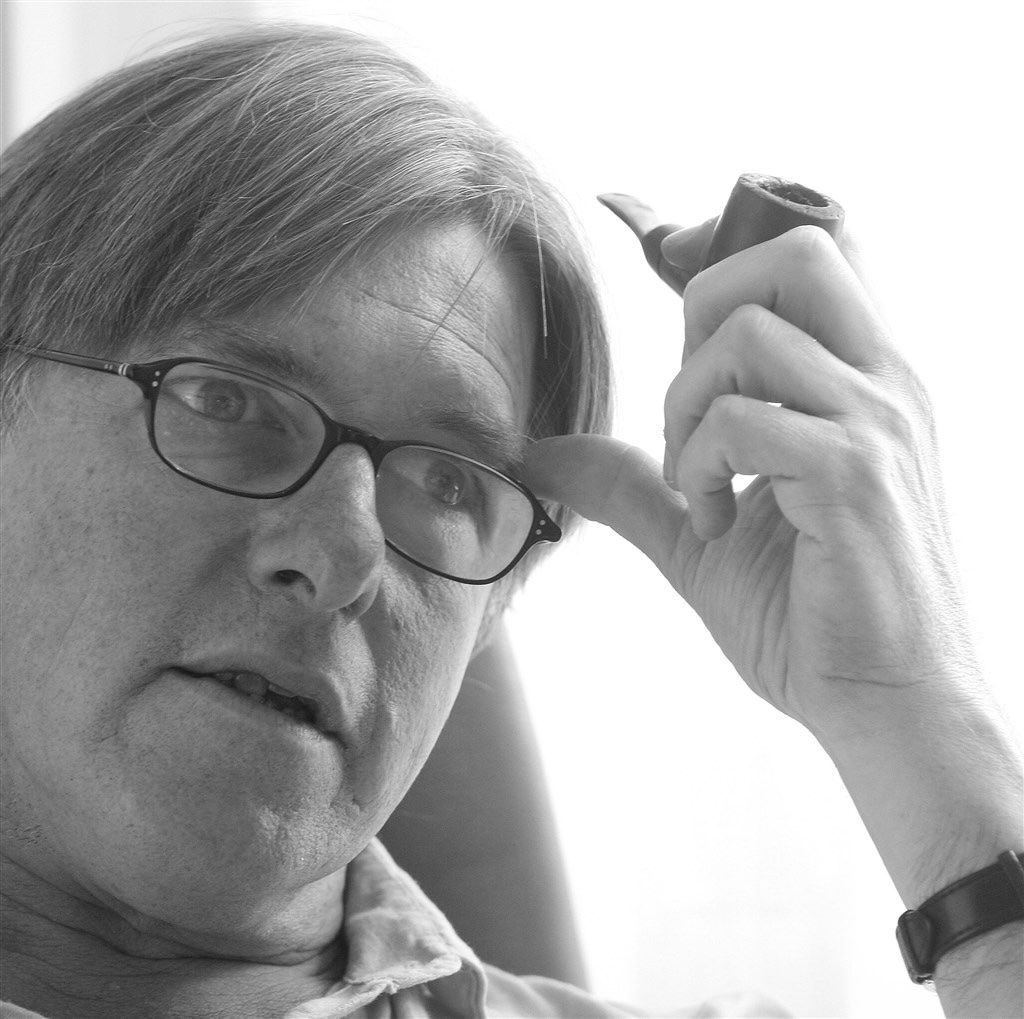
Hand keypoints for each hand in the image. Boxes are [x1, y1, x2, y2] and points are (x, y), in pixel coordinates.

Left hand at [524, 223, 982, 742]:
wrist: (888, 706)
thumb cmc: (812, 616)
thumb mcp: (702, 535)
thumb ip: (630, 481)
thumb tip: (543, 448)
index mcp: (859, 380)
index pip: (805, 251)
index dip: (714, 234)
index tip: (640, 231)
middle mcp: (881, 381)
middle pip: (788, 251)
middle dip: (701, 304)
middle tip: (687, 399)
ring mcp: (876, 423)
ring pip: (750, 331)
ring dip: (686, 402)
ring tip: (694, 477)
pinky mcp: (854, 476)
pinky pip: (743, 420)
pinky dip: (698, 463)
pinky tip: (714, 519)